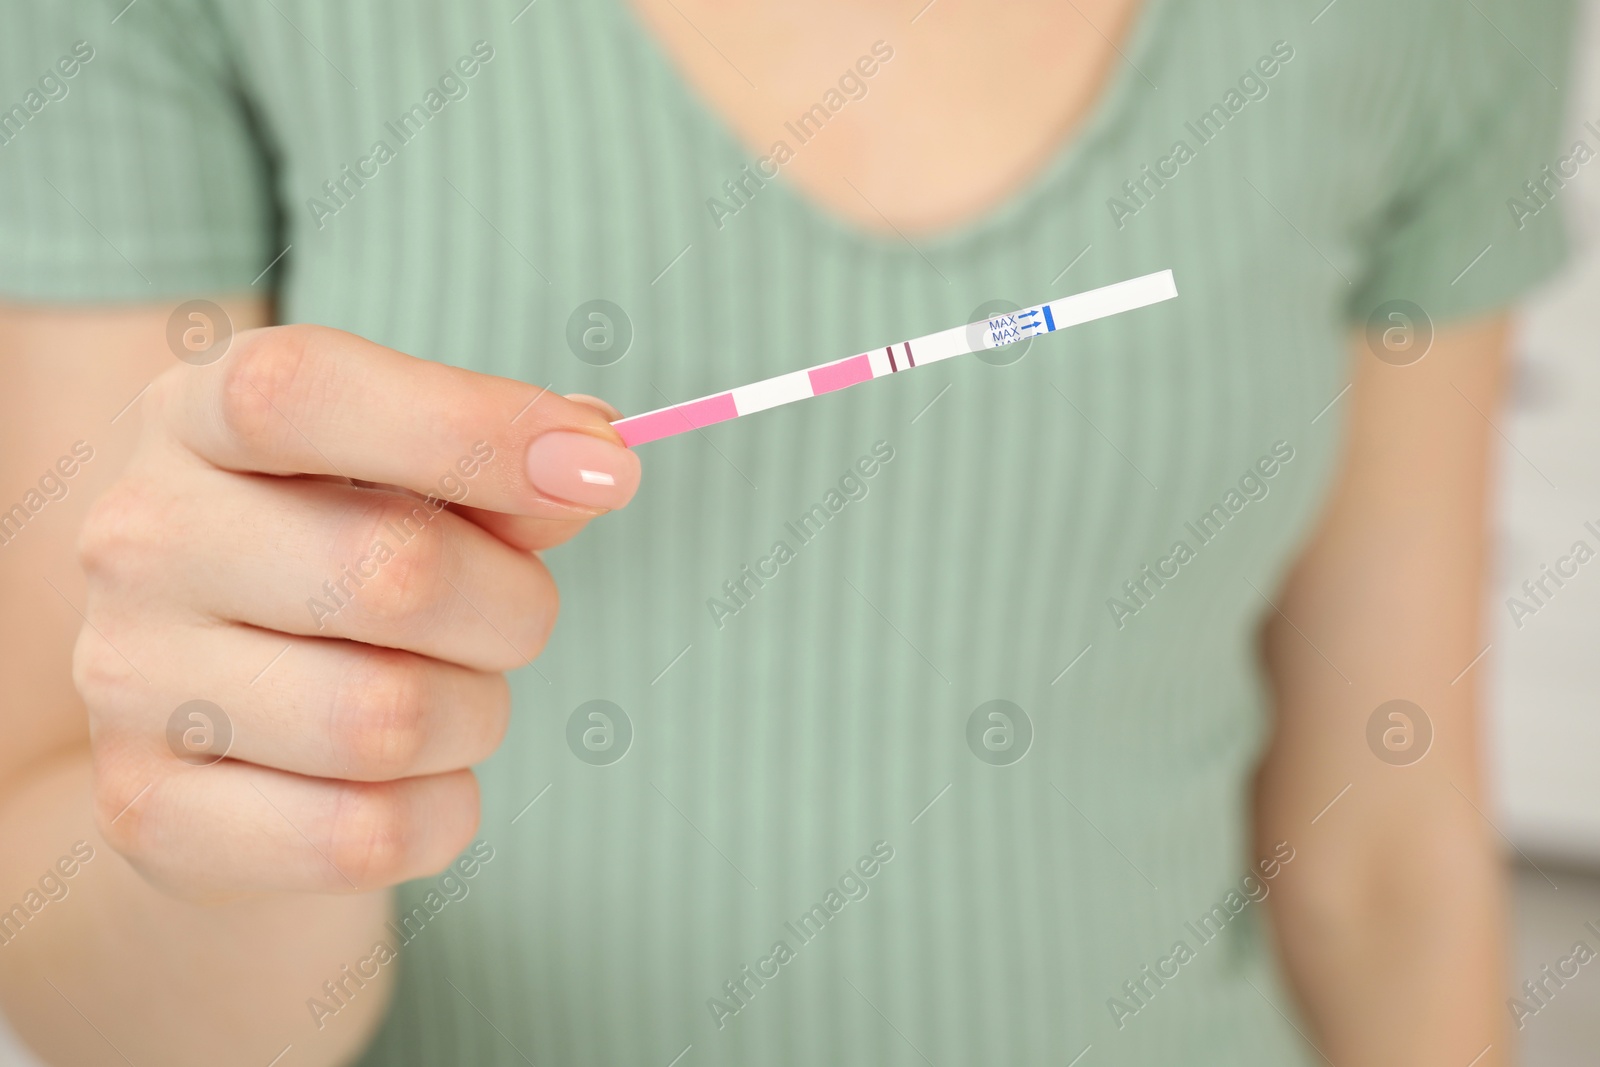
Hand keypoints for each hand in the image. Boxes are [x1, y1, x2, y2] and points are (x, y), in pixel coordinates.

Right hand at [73, 325, 638, 897]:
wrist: (212, 732)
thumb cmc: (336, 564)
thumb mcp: (404, 478)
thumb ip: (500, 462)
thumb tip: (592, 464)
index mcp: (194, 416)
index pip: (302, 391)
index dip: (473, 426)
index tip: (607, 471)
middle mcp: (138, 538)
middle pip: (393, 572)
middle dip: (512, 607)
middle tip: (509, 614)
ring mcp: (127, 681)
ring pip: (393, 720)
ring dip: (476, 713)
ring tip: (448, 694)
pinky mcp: (151, 813)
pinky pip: (369, 834)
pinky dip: (442, 811)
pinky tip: (413, 780)